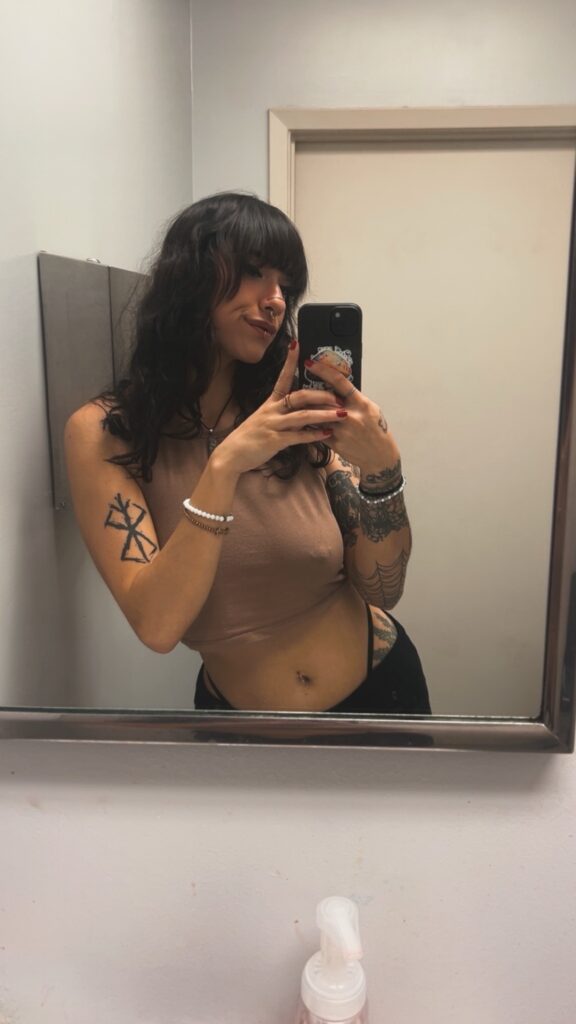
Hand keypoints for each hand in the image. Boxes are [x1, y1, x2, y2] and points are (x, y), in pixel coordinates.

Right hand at [215, 341, 344, 474]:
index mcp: (270, 403)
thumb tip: (301, 409)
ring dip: (324, 415)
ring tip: (342, 415)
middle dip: (322, 395)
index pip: (282, 377)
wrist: (231, 455)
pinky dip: (314, 435)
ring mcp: (273, 425)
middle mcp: (272, 410)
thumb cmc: (249, 438)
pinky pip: (298, 436)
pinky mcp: (274, 440)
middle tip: (340, 397)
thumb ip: (282, 413)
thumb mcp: (264, 420)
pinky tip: (327, 434)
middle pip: (300, 396)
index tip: (297, 343)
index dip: (290, 361)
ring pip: (303, 416)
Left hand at [301, 356, 401, 479]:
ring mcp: (342, 430)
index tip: (309, 362)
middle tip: (296, 384)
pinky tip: (303, 422)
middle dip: (308, 393)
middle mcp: (350, 415)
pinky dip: (310, 425)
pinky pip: (317, 430)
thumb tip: (337, 387)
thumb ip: (354, 399)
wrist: (379, 456)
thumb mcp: (371, 409)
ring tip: (296, 404)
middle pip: (322, 399)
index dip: (322, 370)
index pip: (339, 381)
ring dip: (307, 409)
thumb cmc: (376, 429)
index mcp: (361, 403)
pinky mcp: (335, 443)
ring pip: (317, 415)